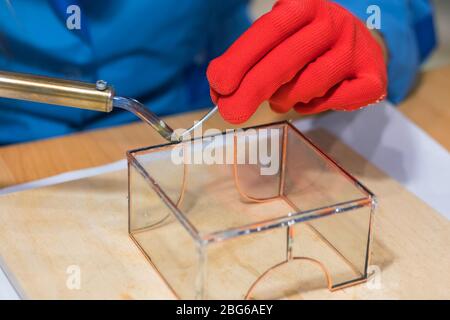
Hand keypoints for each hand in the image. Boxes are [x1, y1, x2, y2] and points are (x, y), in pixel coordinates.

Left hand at [207, 0, 387, 123]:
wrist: (359, 46)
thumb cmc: (308, 45)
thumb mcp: (279, 40)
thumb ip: (250, 61)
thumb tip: (220, 92)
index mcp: (304, 6)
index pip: (268, 31)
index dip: (240, 58)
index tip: (219, 84)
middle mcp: (333, 21)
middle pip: (286, 59)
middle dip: (253, 89)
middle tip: (231, 112)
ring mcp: (356, 49)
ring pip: (309, 84)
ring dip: (286, 99)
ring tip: (282, 98)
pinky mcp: (373, 77)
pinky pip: (333, 102)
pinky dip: (313, 107)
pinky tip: (310, 99)